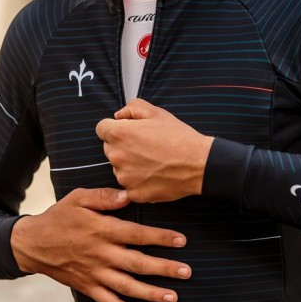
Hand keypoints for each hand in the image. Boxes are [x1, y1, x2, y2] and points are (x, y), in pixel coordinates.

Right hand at [10, 187, 191, 301]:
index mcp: (102, 230)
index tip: (181, 240)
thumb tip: (129, 195)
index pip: (136, 234)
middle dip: (164, 268)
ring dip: (151, 293)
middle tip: (187, 272)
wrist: (33, 243)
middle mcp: (101, 255)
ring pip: (127, 287)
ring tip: (173, 297)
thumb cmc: (59, 217)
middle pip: (137, 263)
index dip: (159, 237)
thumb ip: (104, 197)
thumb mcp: (78, 198)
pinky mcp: (88, 287)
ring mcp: (95, 274)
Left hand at [95, 98, 214, 202]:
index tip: (127, 132)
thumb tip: (119, 116)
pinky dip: (139, 181)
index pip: (101, 129)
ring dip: (129, 164)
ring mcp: (124, 177)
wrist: (199, 164)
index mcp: (119, 134)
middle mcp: (117, 156)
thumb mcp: (156, 112)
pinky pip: (129, 185)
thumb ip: (132, 108)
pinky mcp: (134, 192)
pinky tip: (155, 174)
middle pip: (110, 149)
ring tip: (152, 161)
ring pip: (119, 168)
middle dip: (122, 146)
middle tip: (145, 146)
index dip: (115, 128)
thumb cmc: (179, 137)